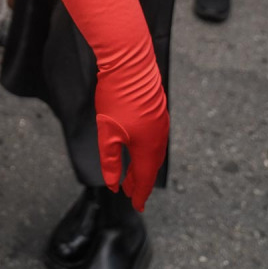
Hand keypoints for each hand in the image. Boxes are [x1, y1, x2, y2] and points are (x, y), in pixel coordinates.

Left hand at [95, 65, 168, 210]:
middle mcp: (158, 137)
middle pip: (150, 167)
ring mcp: (159, 123)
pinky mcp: (156, 111)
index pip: (145, 178)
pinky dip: (144, 150)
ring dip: (141, 165)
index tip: (135, 205)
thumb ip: (111, 160)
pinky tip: (135, 147)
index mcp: (148, 147)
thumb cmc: (118, 97)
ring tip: (129, 174)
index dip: (139, 193)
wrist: (130, 63)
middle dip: (139, 181)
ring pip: (151, 152)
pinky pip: (152, 138)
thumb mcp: (108, 133)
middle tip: (128, 192)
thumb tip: (112, 183)